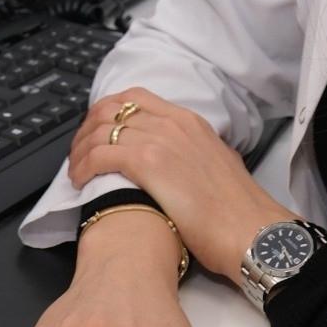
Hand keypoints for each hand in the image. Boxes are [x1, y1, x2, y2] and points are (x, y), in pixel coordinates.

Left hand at [68, 87, 294, 281]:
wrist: (251, 229)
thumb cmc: (238, 209)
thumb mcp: (217, 164)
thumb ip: (193, 154)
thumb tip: (175, 164)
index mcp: (189, 120)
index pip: (135, 98)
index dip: (107, 112)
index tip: (96, 131)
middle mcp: (172, 122)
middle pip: (111, 110)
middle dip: (87, 130)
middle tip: (79, 153)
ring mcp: (159, 139)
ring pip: (100, 131)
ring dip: (80, 151)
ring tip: (76, 172)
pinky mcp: (147, 163)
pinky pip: (99, 155)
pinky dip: (83, 167)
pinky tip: (80, 182)